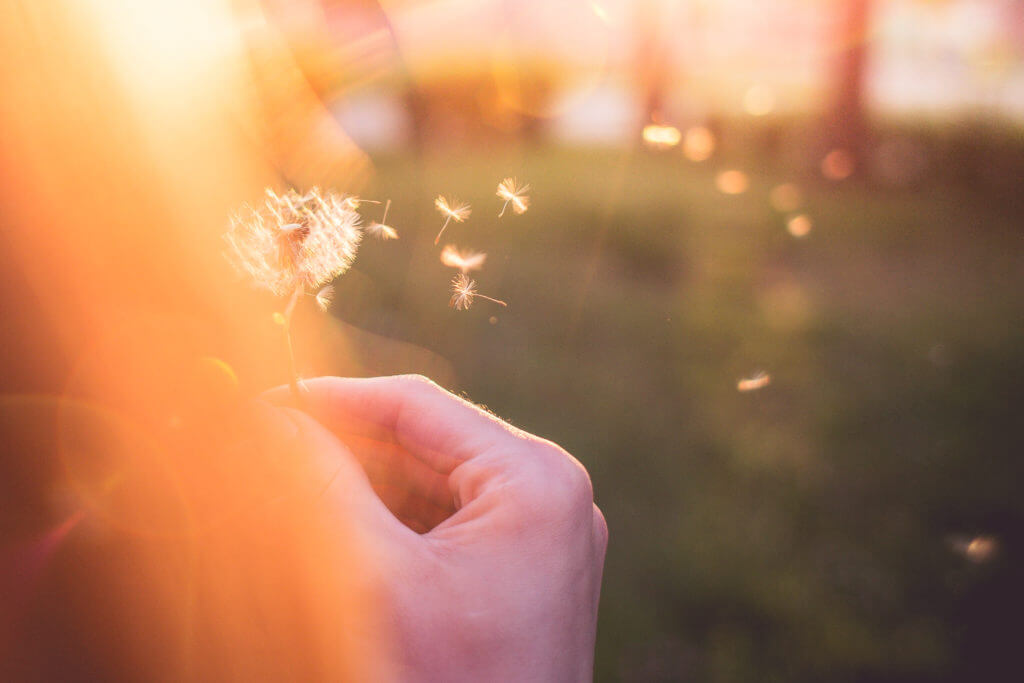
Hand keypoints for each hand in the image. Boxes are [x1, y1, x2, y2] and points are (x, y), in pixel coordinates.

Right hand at [265, 375, 606, 681]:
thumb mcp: (374, 579)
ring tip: (285, 488)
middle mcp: (550, 493)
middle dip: (342, 446)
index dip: (332, 398)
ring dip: (359, 483)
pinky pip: (445, 520)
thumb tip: (267, 419)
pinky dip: (388, 519)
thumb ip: (318, 485)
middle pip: (424, 442)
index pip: (417, 407)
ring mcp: (541, 532)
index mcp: (536, 479)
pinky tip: (333, 526)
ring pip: (429, 481)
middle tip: (261, 447)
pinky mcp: (523, 567)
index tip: (262, 402)